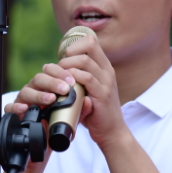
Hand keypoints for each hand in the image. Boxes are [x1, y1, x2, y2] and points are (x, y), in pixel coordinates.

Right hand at [3, 69, 70, 171]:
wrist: (44, 145)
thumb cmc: (57, 125)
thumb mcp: (71, 117)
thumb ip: (80, 109)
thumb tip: (88, 101)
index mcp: (47, 87)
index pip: (51, 72)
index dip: (60, 73)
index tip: (72, 80)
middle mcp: (33, 91)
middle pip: (39, 79)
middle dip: (52, 82)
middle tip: (65, 89)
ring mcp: (22, 101)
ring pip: (25, 91)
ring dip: (39, 94)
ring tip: (51, 99)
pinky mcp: (13, 114)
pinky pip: (10, 108)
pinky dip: (16, 107)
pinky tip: (25, 108)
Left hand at [56, 31, 128, 149]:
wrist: (111, 131)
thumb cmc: (96, 110)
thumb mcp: (89, 89)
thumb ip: (80, 77)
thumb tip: (59, 67)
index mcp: (104, 67)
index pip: (91, 42)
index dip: (75, 45)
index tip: (65, 58)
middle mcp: (107, 71)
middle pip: (88, 46)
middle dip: (69, 54)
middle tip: (60, 68)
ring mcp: (106, 82)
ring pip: (85, 61)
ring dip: (68, 66)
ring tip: (61, 77)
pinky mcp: (102, 94)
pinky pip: (86, 78)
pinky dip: (73, 78)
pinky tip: (67, 86)